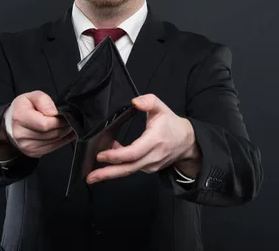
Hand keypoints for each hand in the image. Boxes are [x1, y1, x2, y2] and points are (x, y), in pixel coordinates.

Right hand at [0, 90, 74, 158]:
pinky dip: (61, 141)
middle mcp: (20, 134)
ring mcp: (26, 145)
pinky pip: (52, 148)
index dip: (58, 120)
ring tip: (65, 125)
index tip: (63, 115)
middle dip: (63, 126)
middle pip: (51, 133)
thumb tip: (53, 112)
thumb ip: (43, 100)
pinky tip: (64, 133)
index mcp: (20, 117)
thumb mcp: (32, 96)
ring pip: (54, 141)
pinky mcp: (32, 152)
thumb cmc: (23, 108)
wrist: (11, 123)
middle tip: (67, 120)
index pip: (45, 124)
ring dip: (64, 134)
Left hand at [86, 94, 200, 183]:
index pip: (133, 152)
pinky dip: (119, 165)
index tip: (101, 154)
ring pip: (128, 170)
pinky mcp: (148, 168)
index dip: (116, 155)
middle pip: (127, 168)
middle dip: (107, 173)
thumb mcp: (162, 108)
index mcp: (154, 141)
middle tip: (91, 177)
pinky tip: (109, 159)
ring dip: (110, 170)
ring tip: (94, 172)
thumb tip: (135, 102)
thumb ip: (149, 101)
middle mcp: (152, 156)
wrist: (187, 142)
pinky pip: (131, 168)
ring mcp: (150, 165)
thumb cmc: (172, 126)